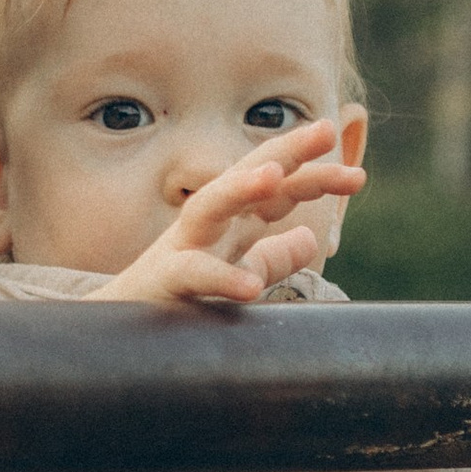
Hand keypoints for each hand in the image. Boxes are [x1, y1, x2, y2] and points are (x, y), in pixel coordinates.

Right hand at [109, 121, 366, 307]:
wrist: (114, 341)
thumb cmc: (175, 305)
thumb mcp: (235, 279)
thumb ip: (271, 259)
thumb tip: (310, 238)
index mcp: (226, 224)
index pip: (273, 188)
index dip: (313, 176)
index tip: (356, 176)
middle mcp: (202, 227)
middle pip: (244, 175)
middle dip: (283, 151)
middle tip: (325, 130)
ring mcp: (178, 250)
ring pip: (207, 206)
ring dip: (239, 187)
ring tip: (275, 177)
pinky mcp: (160, 284)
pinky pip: (190, 275)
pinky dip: (220, 279)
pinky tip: (250, 288)